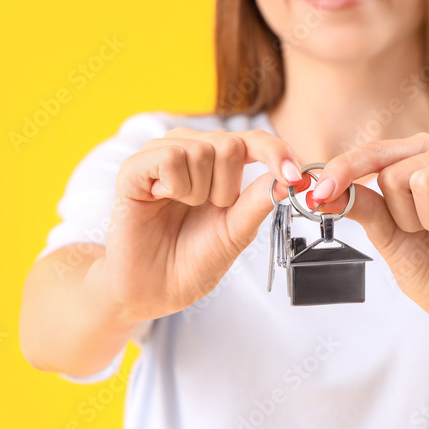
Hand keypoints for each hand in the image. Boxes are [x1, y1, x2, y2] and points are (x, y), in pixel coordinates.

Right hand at [98, 127, 306, 320]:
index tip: (294, 176)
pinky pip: (170, 157)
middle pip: (230, 144)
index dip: (276, 152)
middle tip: (205, 210)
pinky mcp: (134, 167)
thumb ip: (260, 201)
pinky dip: (175, 186)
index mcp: (219, 163)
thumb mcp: (237, 231)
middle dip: (226, 189)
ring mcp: (161, 155)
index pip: (254, 140)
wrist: (154, 289)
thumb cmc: (192, 259)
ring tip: (180, 209)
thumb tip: (292, 178)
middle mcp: (191, 149)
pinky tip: (161, 200)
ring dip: (198, 192)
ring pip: (202, 150)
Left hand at [307, 132, 428, 332]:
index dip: (345, 170)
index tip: (318, 193)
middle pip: (393, 173)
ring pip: (424, 180)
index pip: (373, 153)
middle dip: (401, 216)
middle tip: (425, 232)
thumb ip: (360, 206)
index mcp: (414, 160)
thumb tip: (320, 190)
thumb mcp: (385, 235)